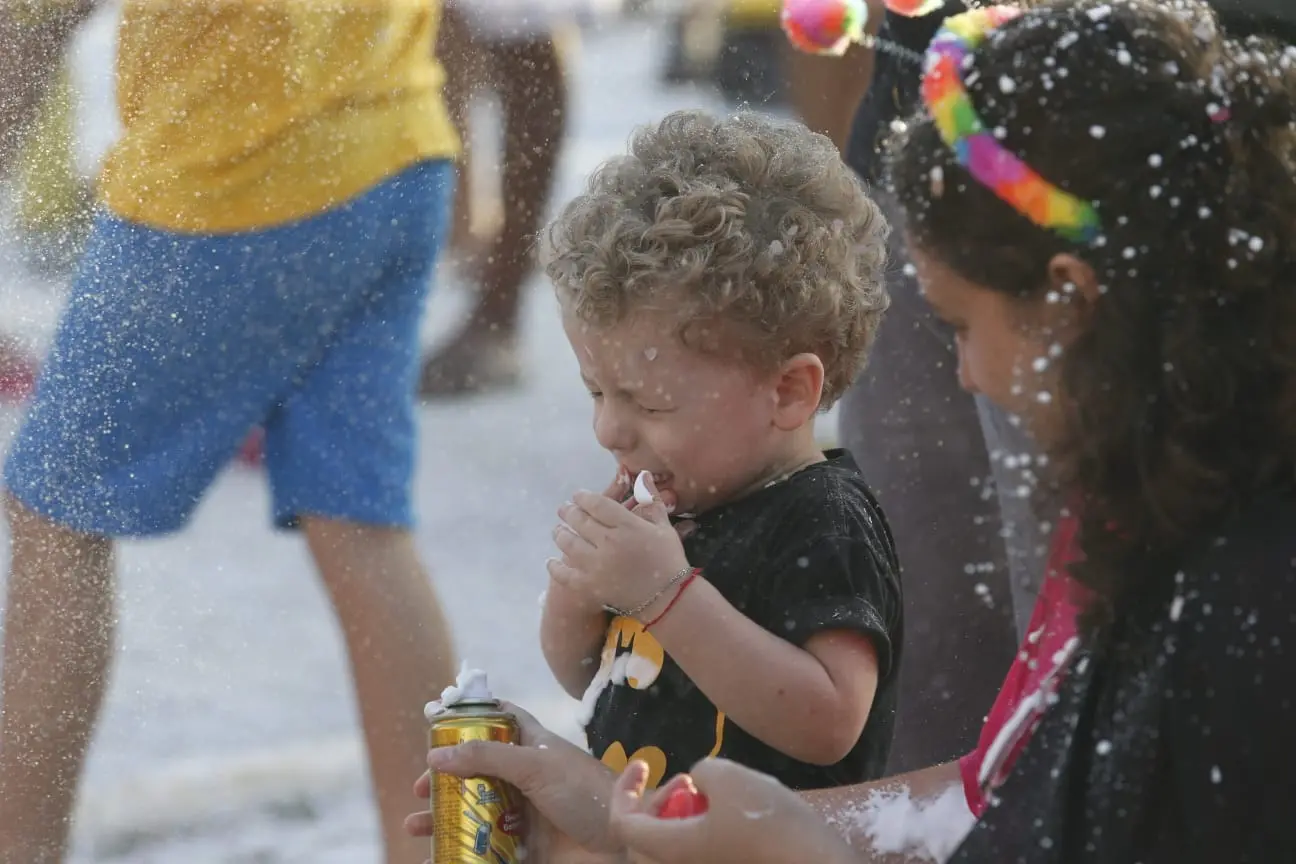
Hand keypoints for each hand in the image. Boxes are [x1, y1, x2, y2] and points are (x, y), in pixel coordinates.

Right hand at [406, 703, 622, 855]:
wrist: (623, 846)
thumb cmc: (587, 794)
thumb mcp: (536, 765)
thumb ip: (487, 757)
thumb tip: (436, 754)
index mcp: (533, 748)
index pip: (501, 721)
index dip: (472, 718)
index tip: (436, 721)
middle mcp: (526, 779)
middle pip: (477, 773)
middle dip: (445, 781)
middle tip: (419, 790)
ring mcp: (525, 815)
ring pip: (476, 813)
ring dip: (445, 819)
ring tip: (416, 826)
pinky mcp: (526, 849)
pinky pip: (486, 852)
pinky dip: (460, 854)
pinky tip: (438, 857)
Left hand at [550, 473, 690, 615]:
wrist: (668, 599)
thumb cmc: (668, 559)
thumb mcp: (663, 526)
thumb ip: (651, 499)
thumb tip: (642, 474)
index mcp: (627, 526)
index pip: (596, 504)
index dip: (583, 497)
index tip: (577, 495)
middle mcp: (608, 543)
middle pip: (580, 521)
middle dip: (568, 512)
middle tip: (563, 509)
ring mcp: (596, 566)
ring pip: (568, 544)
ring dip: (560, 534)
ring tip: (557, 530)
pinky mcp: (590, 586)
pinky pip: (565, 574)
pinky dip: (555, 566)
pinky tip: (551, 561)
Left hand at [608, 759, 859, 863]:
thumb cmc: (769, 822)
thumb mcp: (728, 775)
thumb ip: (702, 771)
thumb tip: (702, 782)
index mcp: (670, 851)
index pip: (623, 824)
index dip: (625, 789)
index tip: (643, 763)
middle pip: (645, 840)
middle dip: (658, 803)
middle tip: (685, 782)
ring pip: (675, 848)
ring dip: (683, 815)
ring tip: (714, 791)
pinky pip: (701, 854)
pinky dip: (705, 829)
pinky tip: (736, 810)